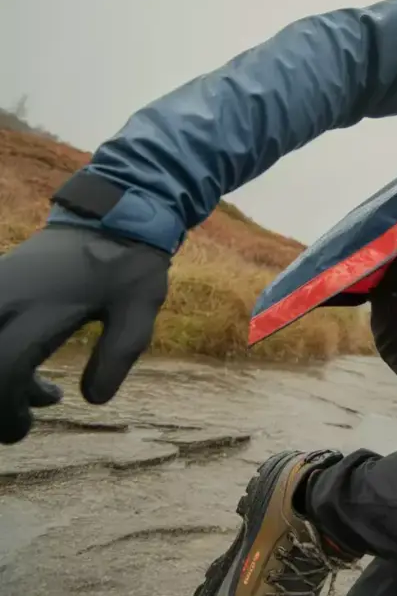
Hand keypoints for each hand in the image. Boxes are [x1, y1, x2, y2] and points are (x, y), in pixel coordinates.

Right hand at [0, 225, 169, 443]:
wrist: (111, 215)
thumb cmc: (128, 263)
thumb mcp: (138, 308)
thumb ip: (117, 354)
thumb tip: (93, 399)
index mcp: (40, 306)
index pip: (3, 369)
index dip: (4, 410)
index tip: (25, 427)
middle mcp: (6, 297)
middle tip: (22, 419)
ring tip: (38, 392)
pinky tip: (30, 373)